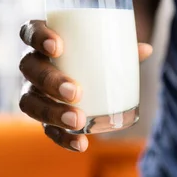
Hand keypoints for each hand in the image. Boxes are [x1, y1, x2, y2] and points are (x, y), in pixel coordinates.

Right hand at [18, 20, 152, 151]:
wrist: (88, 79)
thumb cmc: (96, 55)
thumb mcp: (108, 49)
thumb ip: (123, 48)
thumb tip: (147, 49)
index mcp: (44, 40)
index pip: (30, 32)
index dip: (38, 37)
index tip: (58, 47)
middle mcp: (32, 64)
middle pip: (30, 69)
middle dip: (50, 81)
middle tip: (75, 92)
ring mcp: (33, 91)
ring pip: (31, 102)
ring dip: (53, 113)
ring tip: (78, 121)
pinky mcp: (42, 115)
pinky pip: (46, 129)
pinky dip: (63, 139)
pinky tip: (81, 144)